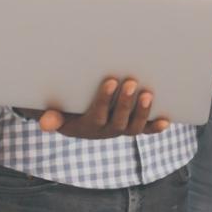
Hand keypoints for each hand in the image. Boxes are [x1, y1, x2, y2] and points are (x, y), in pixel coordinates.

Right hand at [30, 78, 168, 138]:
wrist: (76, 121)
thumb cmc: (66, 110)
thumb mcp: (57, 114)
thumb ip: (52, 117)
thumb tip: (45, 123)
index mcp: (88, 126)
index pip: (97, 114)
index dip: (105, 99)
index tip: (111, 80)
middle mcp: (106, 131)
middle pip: (118, 121)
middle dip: (125, 102)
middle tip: (131, 82)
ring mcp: (121, 130)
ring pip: (133, 127)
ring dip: (142, 112)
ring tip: (148, 94)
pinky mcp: (132, 128)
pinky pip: (145, 130)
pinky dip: (155, 127)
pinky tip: (166, 121)